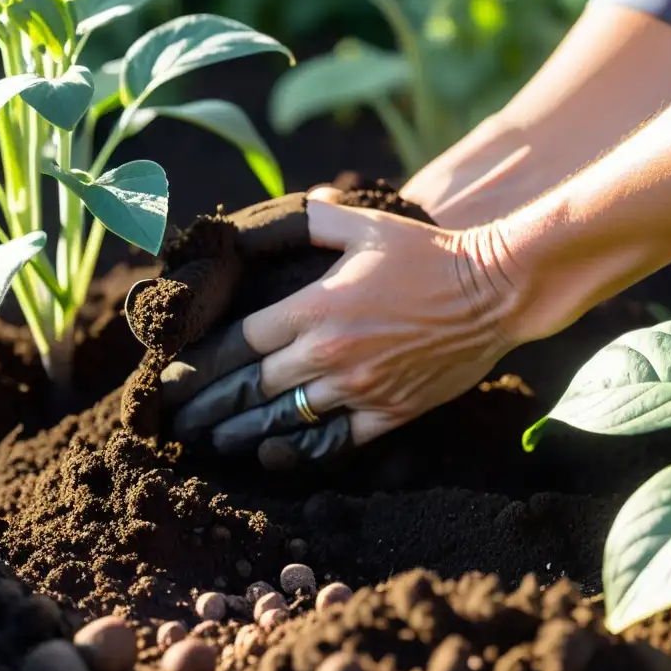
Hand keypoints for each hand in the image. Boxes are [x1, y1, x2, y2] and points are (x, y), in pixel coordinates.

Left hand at [159, 187, 526, 469]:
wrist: (495, 292)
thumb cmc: (428, 254)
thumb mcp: (366, 225)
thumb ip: (312, 221)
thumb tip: (274, 216)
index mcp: (315, 308)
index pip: (238, 343)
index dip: (200, 364)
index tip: (174, 376)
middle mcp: (330, 354)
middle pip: (248, 390)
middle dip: (206, 406)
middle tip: (177, 419)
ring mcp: (360, 389)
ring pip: (284, 422)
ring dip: (242, 434)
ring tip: (213, 440)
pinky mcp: (389, 414)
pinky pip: (332, 442)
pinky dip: (299, 450)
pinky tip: (273, 454)